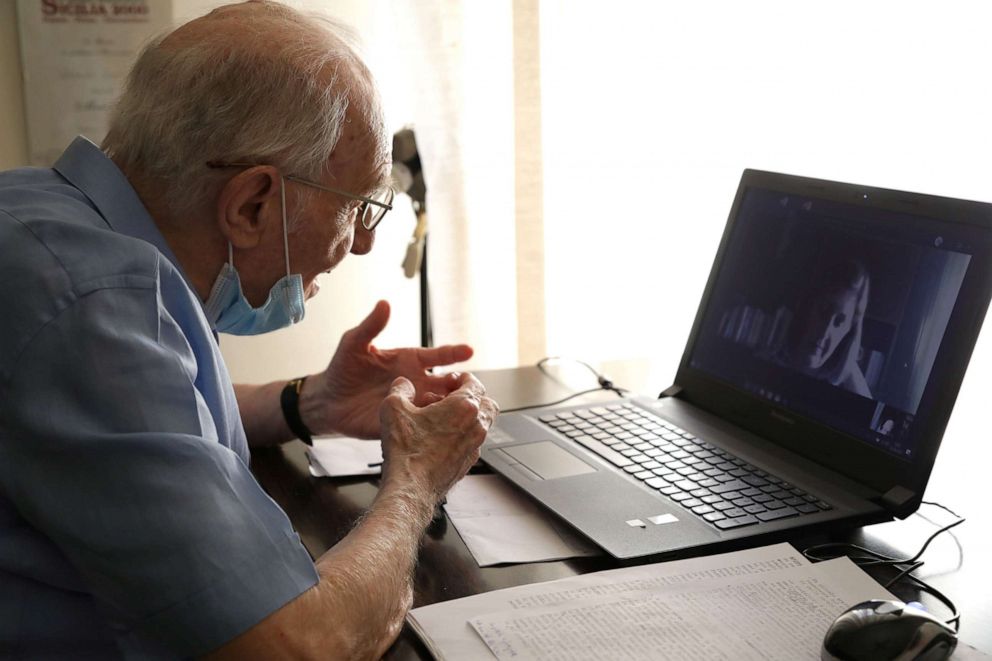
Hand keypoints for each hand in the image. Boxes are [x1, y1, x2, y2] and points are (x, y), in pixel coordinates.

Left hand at [302, 300, 474, 438]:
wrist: (328, 400)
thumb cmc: (343, 368)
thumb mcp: (354, 343)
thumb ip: (371, 325)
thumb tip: (384, 303)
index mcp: (409, 361)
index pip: (438, 357)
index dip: (454, 353)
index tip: (469, 350)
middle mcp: (416, 382)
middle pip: (448, 384)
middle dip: (463, 384)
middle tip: (471, 385)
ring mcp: (412, 404)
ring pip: (441, 406)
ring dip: (450, 406)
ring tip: (456, 406)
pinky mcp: (403, 423)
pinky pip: (423, 426)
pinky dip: (432, 425)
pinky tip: (435, 425)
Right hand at [378, 373, 498, 500]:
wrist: (411, 486)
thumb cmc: (407, 452)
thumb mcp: (393, 409)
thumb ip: (400, 389)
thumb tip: (403, 384)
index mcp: (464, 407)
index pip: (475, 383)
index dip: (462, 378)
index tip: (452, 380)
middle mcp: (475, 426)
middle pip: (487, 403)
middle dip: (472, 397)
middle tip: (452, 397)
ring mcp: (474, 446)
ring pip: (482, 424)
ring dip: (467, 417)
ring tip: (442, 418)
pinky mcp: (468, 462)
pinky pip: (472, 442)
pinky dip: (462, 436)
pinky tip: (439, 438)